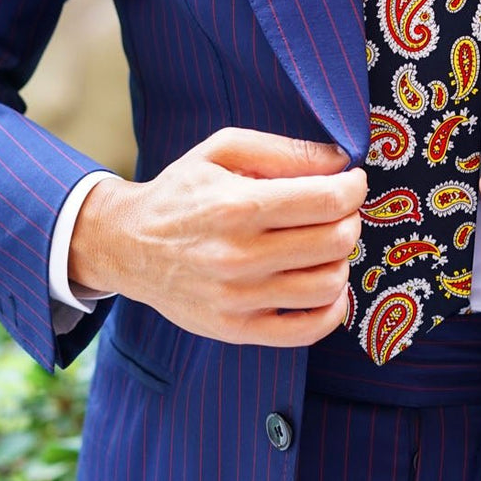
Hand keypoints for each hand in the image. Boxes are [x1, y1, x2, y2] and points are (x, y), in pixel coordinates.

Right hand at [70, 129, 366, 346]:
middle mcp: (238, 256)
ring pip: (330, 284)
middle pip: (336, 241)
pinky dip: (332, 308)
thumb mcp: (222, 150)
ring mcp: (239, 298)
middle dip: (349, 219)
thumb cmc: (181, 193)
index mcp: (237, 206)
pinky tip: (323, 286)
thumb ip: (284, 151)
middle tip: (335, 211)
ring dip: (340, 260)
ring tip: (322, 246)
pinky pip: (309, 329)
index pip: (328, 201)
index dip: (353, 188)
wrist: (127, 246)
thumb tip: (341, 161)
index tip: (350, 182)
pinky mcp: (237, 329)